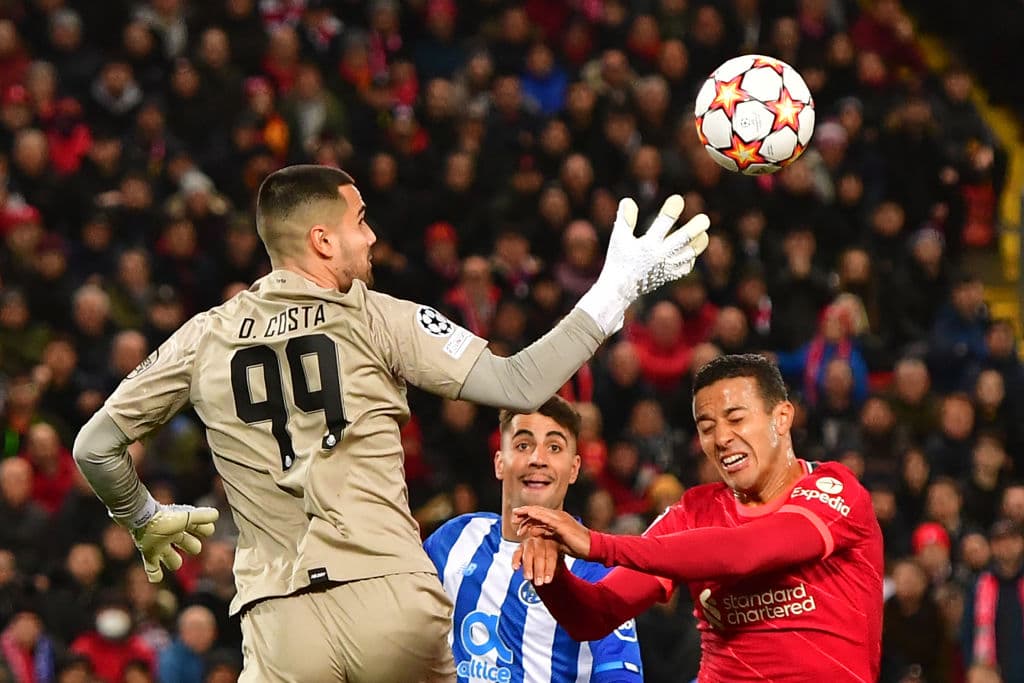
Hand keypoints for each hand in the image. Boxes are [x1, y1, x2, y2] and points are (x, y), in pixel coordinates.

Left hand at [129, 504, 218, 581]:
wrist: (142, 519)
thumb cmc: (166, 518)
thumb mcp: (186, 517)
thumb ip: (201, 517)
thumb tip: (216, 514)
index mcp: (181, 525)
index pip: (198, 528)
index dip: (205, 530)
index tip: (208, 530)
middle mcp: (171, 535)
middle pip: (186, 543)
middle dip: (192, 546)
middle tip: (195, 548)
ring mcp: (159, 544)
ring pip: (169, 556)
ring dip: (174, 561)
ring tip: (176, 564)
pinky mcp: (149, 553)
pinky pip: (152, 567)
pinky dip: (154, 574)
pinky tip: (156, 578)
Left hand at [512, 506, 591, 558]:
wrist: (592, 548)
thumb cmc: (576, 546)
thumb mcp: (557, 541)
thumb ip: (545, 534)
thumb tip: (532, 532)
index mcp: (557, 519)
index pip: (538, 514)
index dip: (526, 515)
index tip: (516, 519)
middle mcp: (558, 516)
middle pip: (537, 511)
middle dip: (524, 512)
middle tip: (513, 515)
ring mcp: (560, 519)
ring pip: (539, 513)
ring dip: (527, 514)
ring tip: (516, 516)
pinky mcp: (562, 525)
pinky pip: (546, 518)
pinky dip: (536, 516)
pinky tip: (528, 516)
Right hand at [512, 536, 562, 585]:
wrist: (543, 553)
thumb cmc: (551, 559)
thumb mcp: (558, 562)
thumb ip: (558, 568)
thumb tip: (555, 578)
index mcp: (553, 543)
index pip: (551, 555)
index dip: (549, 568)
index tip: (547, 580)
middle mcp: (541, 540)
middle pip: (539, 553)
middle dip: (538, 569)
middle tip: (538, 581)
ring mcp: (530, 542)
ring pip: (528, 552)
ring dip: (528, 566)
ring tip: (528, 577)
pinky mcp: (520, 546)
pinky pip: (517, 552)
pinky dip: (515, 560)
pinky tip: (516, 568)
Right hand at [575, 195, 710, 334]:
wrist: (619, 289)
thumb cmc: (619, 260)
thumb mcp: (619, 239)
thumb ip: (625, 219)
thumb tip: (628, 200)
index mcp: (647, 245)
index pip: (662, 223)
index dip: (671, 210)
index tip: (678, 199)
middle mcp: (660, 256)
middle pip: (683, 239)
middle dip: (695, 228)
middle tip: (705, 219)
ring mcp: (667, 267)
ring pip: (688, 254)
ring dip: (698, 243)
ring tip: (704, 234)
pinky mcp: (669, 275)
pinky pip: (685, 267)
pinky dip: (690, 258)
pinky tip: (691, 250)